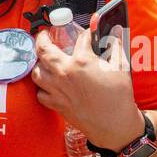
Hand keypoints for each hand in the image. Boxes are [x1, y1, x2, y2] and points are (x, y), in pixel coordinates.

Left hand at [31, 24, 141, 148]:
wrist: (115, 125)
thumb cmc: (119, 97)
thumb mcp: (120, 67)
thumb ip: (115, 46)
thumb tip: (116, 32)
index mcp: (81, 61)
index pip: (80, 39)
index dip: (84, 34)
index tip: (85, 35)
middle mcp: (64, 73)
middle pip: (43, 50)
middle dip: (42, 39)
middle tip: (45, 35)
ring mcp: (57, 89)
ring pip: (36, 72)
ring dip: (39, 64)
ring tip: (43, 60)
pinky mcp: (56, 104)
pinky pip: (40, 93)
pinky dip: (41, 88)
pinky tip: (48, 84)